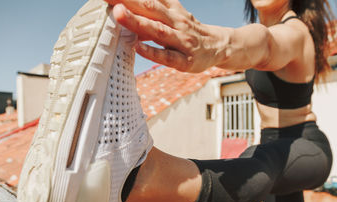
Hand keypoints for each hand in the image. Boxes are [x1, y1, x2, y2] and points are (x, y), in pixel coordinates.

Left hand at [105, 0, 230, 72]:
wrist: (218, 46)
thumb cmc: (188, 31)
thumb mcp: (172, 15)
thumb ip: (150, 12)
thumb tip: (125, 7)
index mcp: (171, 10)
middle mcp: (176, 22)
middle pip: (149, 8)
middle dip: (127, 1)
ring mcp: (181, 41)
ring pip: (158, 30)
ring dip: (138, 22)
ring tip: (118, 13)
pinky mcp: (185, 60)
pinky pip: (168, 56)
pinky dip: (152, 52)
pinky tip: (137, 47)